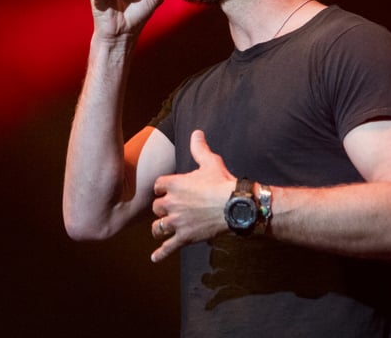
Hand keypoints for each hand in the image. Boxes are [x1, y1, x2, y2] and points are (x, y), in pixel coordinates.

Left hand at [150, 130, 236, 262]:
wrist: (235, 205)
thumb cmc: (222, 182)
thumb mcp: (210, 162)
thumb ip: (199, 148)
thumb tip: (196, 132)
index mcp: (174, 184)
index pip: (157, 186)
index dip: (162, 188)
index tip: (166, 189)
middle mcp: (171, 203)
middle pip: (156, 207)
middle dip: (162, 208)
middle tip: (169, 209)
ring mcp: (177, 222)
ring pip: (158, 227)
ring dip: (159, 228)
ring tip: (161, 229)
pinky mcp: (185, 237)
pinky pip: (168, 247)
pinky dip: (161, 253)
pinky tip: (155, 258)